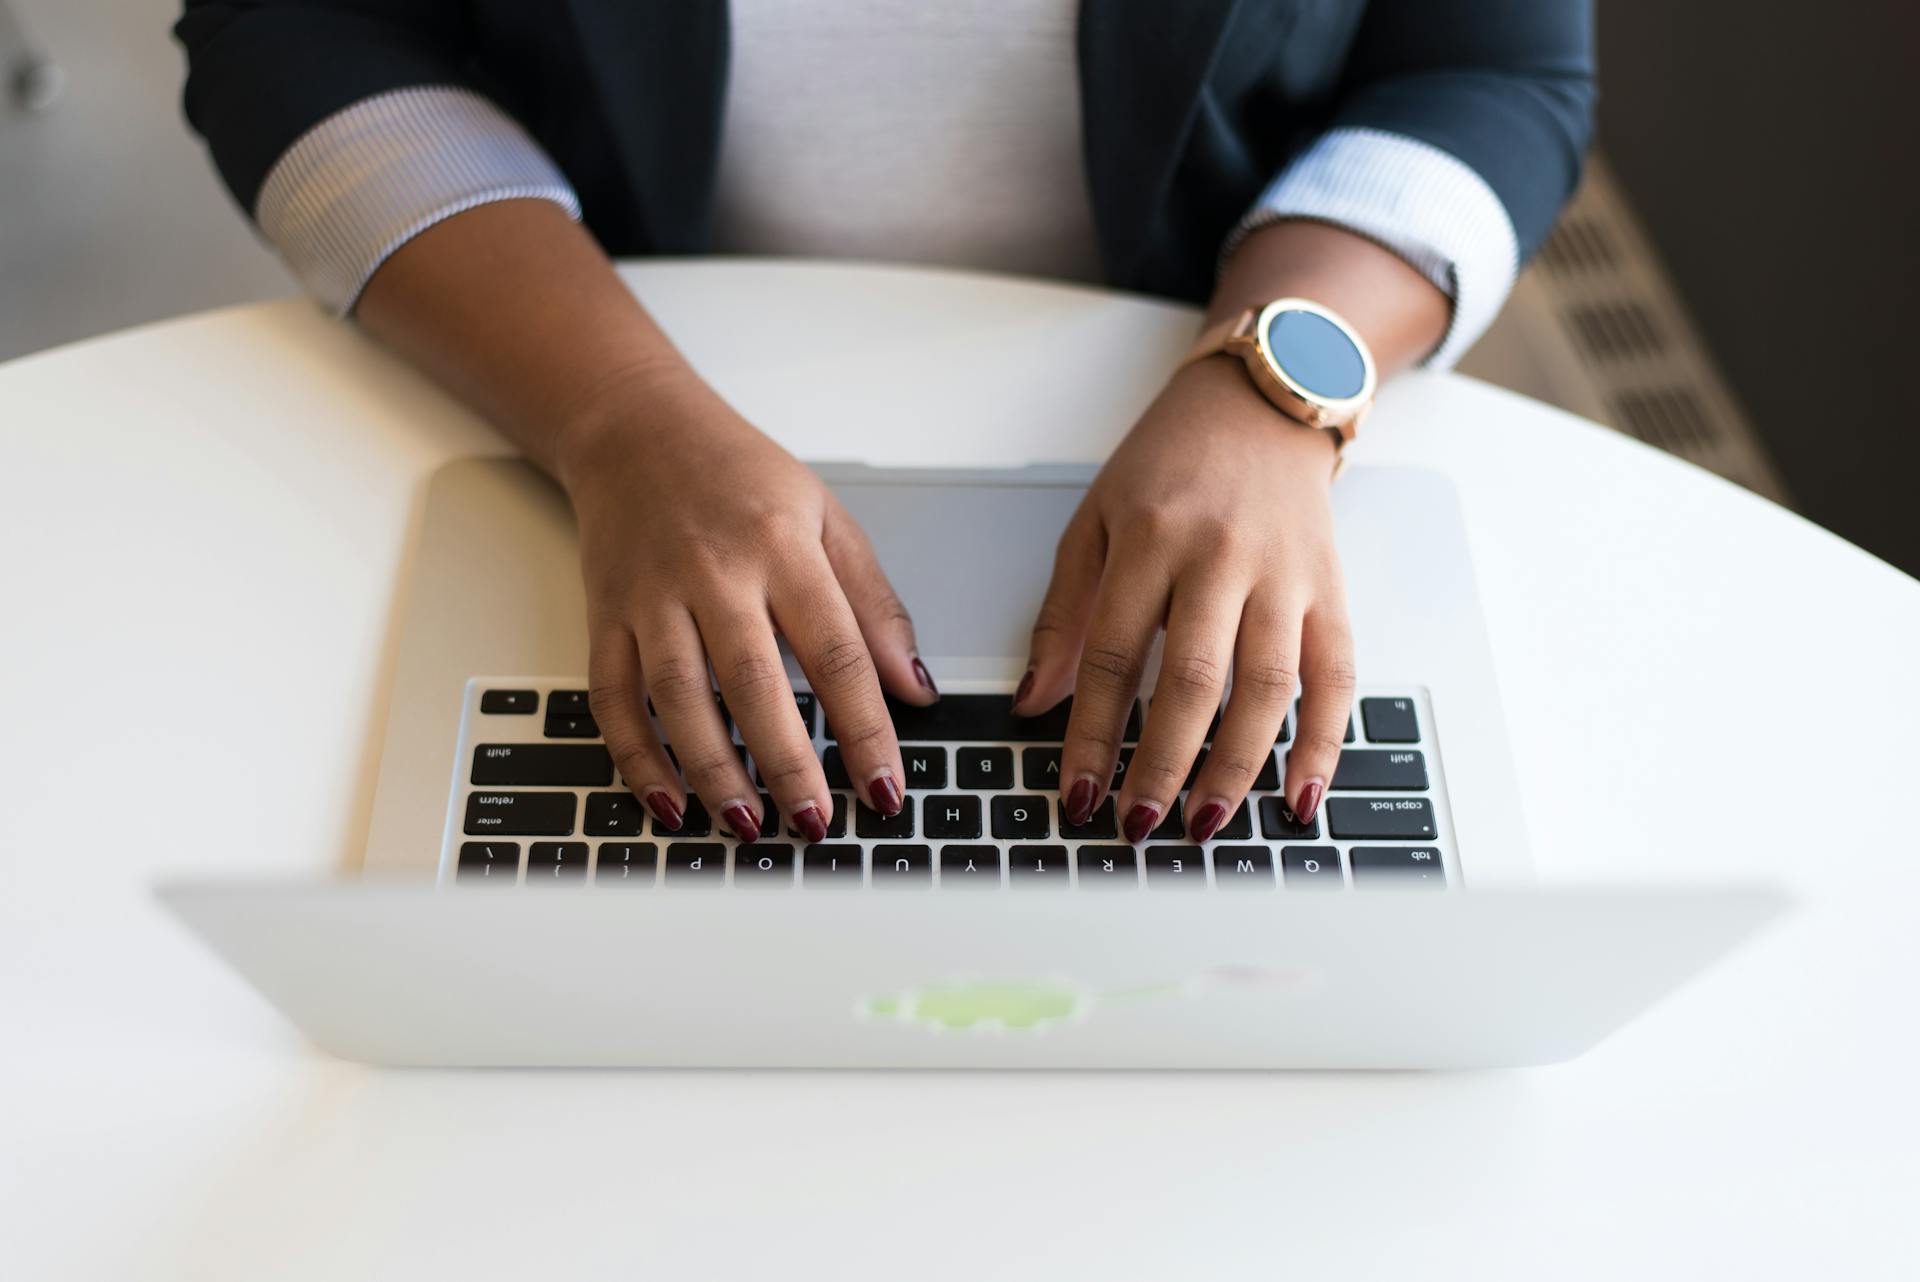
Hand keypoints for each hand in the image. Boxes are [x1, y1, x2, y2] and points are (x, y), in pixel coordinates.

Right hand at [560, 364, 935, 841]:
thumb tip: (915, 688)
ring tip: (748, 825)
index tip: (887, 788)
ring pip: (679, 698)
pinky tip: (669, 803)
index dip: (865, 729)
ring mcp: (652, 596)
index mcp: (783, 547)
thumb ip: (873, 604)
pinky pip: (614, 698)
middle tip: (816, 823)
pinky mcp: (605, 615)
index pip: (837, 651)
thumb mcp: (827, 517)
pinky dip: (637, 758)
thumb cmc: (739, 475)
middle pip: (754, 682)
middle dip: (789, 763)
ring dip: (713, 771)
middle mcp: (714, 572)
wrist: (634, 429)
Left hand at [1016, 355, 1354, 842]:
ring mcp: (1285, 576)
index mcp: (1152, 537)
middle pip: (1193, 679)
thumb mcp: (1095, 521)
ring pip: (1267, 687)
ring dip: (1235, 767)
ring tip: (1203, 824)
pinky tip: (1300, 797)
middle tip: (1138, 824)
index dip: (1090, 732)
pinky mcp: (1333, 590)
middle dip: (1162, 763)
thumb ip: (1064, 614)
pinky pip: (1336, 677)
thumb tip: (1033, 702)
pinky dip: (1324, 743)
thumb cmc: (1170, 465)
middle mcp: (1222, 557)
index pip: (1112, 654)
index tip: (1077, 792)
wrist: (1261, 404)